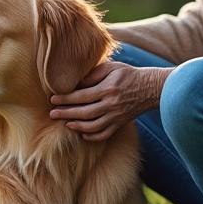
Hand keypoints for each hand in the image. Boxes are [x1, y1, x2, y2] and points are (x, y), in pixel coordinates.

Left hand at [49, 62, 171, 141]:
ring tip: (65, 123)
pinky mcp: (120, 123)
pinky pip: (104, 134)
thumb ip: (93, 75)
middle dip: (66, 114)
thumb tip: (75, 83)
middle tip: (52, 114)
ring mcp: (116, 116)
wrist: (150, 88)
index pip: (81, 96)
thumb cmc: (128, 74)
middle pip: (84, 113)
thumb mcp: (111, 67)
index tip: (52, 99)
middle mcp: (111, 105)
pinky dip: (91, 136)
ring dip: (76, 126)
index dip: (65, 99)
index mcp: (107, 89)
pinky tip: (81, 132)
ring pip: (92, 126)